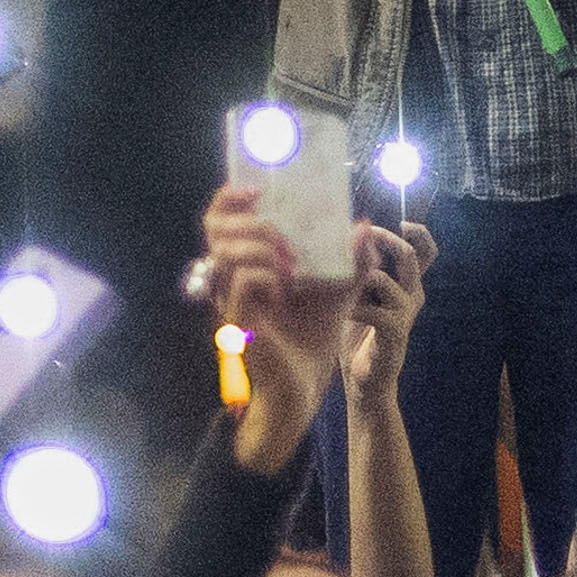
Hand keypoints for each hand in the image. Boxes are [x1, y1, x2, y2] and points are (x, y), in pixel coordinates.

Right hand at [204, 180, 352, 469]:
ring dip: (263, 248)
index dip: (231, 197)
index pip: (219, 220)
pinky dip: (268, 277)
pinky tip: (286, 292)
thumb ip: (352, 260)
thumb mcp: (338, 292)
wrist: (306, 387)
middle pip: (213, 230)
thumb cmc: (312, 339)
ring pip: (226, 253)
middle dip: (250, 222)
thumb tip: (364, 226)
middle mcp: (229, 281)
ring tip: (290, 265)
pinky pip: (244, 283)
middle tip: (281, 234)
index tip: (259, 189)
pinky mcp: (238, 324)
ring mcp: (229, 303)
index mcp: (246, 266)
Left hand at [346, 217, 428, 395]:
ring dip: (353, 278)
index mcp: (407, 284)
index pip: (425, 251)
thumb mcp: (360, 293)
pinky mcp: (394, 333)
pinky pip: (371, 310)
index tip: (399, 223)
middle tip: (357, 238)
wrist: (365, 379)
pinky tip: (338, 312)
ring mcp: (405, 314)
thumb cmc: (360, 333)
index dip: (418, 232)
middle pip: (408, 256)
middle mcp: (412, 295)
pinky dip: (349, 307)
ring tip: (334, 284)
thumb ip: (361, 268)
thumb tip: (350, 233)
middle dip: (381, 240)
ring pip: (383, 279)